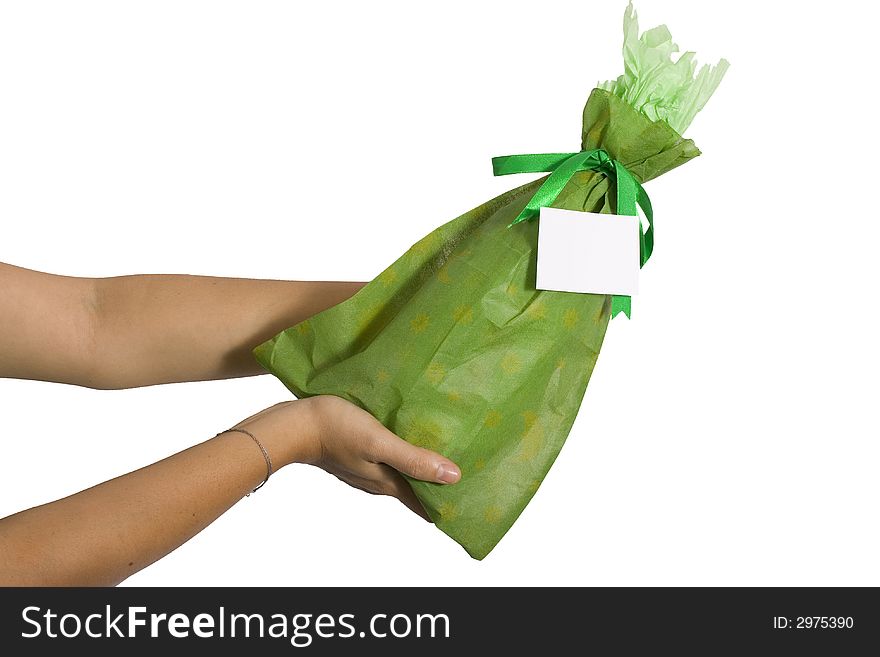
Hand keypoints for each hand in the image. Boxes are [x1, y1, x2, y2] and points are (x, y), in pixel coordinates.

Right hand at [232, 396, 460, 519]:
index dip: (445, 504)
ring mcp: (365, 470)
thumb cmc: (337, 429)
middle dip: (437, 485)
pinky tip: (408, 440)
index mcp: (387, 483)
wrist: (295, 424)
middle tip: (465, 472)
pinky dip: (403, 456)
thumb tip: (453, 477)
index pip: (423, 504)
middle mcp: (378, 482)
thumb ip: (413, 458)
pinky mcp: (356, 455)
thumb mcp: (379, 442)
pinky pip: (387, 461)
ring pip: (401, 475)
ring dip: (420, 470)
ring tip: (443, 456)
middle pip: (414, 489)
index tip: (468, 500)